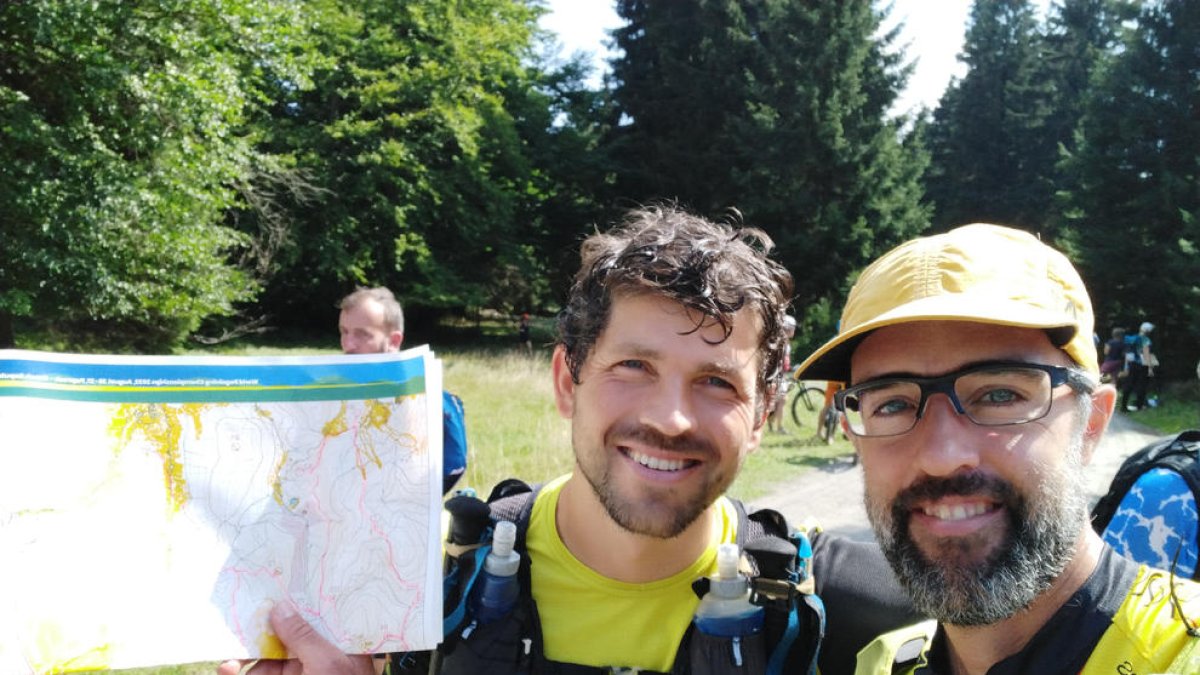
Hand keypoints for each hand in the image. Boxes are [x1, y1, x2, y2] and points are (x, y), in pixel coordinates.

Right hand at [217, 602, 375, 674]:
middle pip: (287, 640)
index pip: (322, 620)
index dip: (302, 603)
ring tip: (228, 646)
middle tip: (240, 610)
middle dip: (264, 629)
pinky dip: (238, 672)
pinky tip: (226, 668)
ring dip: (246, 653)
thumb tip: (280, 608)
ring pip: (267, 663)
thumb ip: (303, 637)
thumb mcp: (327, 665)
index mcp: (342, 653)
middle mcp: (320, 664)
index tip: (281, 581)